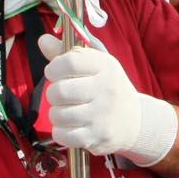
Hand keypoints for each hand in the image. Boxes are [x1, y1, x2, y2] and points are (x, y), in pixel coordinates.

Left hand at [38, 35, 178, 165]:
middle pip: (60, 90)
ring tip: (67, 111)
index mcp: (106, 67)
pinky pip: (62, 135)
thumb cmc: (108, 88)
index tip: (54, 73)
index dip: (54, 68)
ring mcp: (102, 116)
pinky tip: (71, 127)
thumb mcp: (96, 66)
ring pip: (58, 114)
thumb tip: (42, 40)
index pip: (70, 62)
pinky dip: (61, 132)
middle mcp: (106, 90)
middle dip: (53, 93)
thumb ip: (68, 53)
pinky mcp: (97, 137)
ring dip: (56, 114)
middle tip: (61, 95)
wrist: (136, 121)